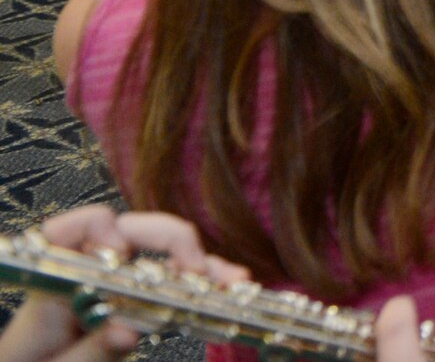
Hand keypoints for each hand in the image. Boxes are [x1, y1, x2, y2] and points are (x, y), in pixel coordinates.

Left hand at [0, 207, 248, 361]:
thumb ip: (90, 351)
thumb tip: (128, 330)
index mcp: (54, 287)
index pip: (68, 230)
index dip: (98, 230)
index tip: (120, 258)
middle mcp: (86, 276)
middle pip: (130, 231)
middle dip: (171, 240)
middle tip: (195, 270)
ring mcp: (112, 288)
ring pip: (160, 256)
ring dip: (200, 264)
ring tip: (234, 280)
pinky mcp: (131, 305)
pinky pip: (169, 284)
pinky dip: (200, 285)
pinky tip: (229, 290)